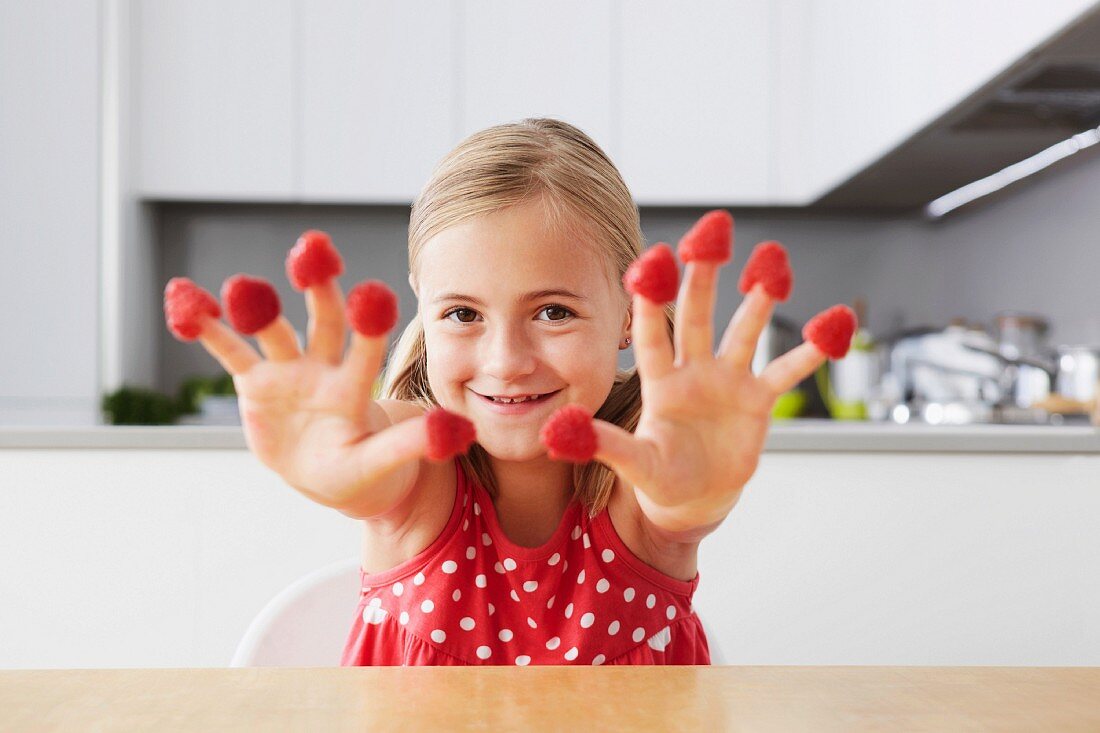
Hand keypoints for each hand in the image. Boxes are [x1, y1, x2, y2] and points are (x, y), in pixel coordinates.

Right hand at [166, 242, 427, 515]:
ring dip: (255, 306)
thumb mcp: (384, 463)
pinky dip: (206, 326)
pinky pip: (229, 349)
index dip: (369, 327)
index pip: (365, 351)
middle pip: (324, 321)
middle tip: (313, 252)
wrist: (336, 478)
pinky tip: (183, 297)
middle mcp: (325, 368)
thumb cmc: (367, 470)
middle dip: (319, 289)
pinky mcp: (255, 381)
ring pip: (272, 330)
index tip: (374, 295)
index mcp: (357, 387)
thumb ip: (414, 444)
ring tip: (241, 286)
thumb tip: (461, 429)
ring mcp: (289, 371)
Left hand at [592, 246, 829, 539]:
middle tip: (712, 231)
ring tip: (772, 261)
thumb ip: (602, 443)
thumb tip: (558, 430)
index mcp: (659, 380)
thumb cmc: (658, 476)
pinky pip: (788, 369)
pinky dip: (812, 349)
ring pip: (744, 330)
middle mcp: (693, 369)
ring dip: (759, 298)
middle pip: (697, 314)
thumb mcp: (632, 462)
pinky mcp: (759, 398)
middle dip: (703, 275)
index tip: (652, 260)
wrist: (694, 496)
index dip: (650, 299)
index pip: (651, 333)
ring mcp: (728, 379)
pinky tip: (835, 322)